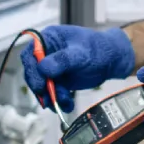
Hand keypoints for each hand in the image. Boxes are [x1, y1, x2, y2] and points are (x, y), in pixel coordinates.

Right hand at [20, 25, 135, 112]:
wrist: (112, 60)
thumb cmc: (98, 49)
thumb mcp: (81, 53)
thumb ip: (62, 60)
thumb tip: (43, 68)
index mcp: (49, 38)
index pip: (31, 53)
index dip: (32, 70)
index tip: (40, 84)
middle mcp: (47, 53)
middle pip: (33, 72)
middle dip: (41, 87)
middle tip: (50, 98)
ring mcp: (52, 68)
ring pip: (42, 85)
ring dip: (51, 96)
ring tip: (65, 101)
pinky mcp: (58, 80)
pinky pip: (53, 93)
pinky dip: (59, 101)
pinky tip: (68, 104)